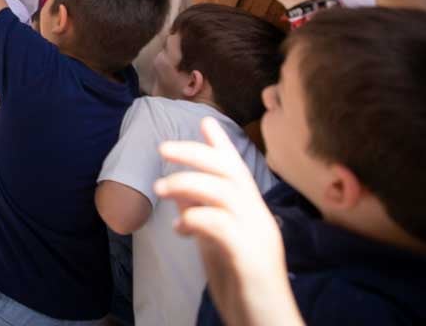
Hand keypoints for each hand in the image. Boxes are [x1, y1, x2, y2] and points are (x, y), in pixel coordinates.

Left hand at [156, 117, 298, 325]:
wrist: (266, 323)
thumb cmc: (241, 286)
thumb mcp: (216, 245)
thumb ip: (203, 217)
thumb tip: (179, 193)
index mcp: (253, 213)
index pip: (238, 170)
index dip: (221, 145)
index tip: (203, 121)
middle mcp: (260, 218)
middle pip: (230, 171)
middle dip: (195, 153)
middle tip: (162, 148)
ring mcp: (258, 235)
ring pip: (225, 191)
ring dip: (187, 184)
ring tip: (159, 188)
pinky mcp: (250, 257)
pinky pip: (222, 225)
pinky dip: (195, 219)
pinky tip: (179, 229)